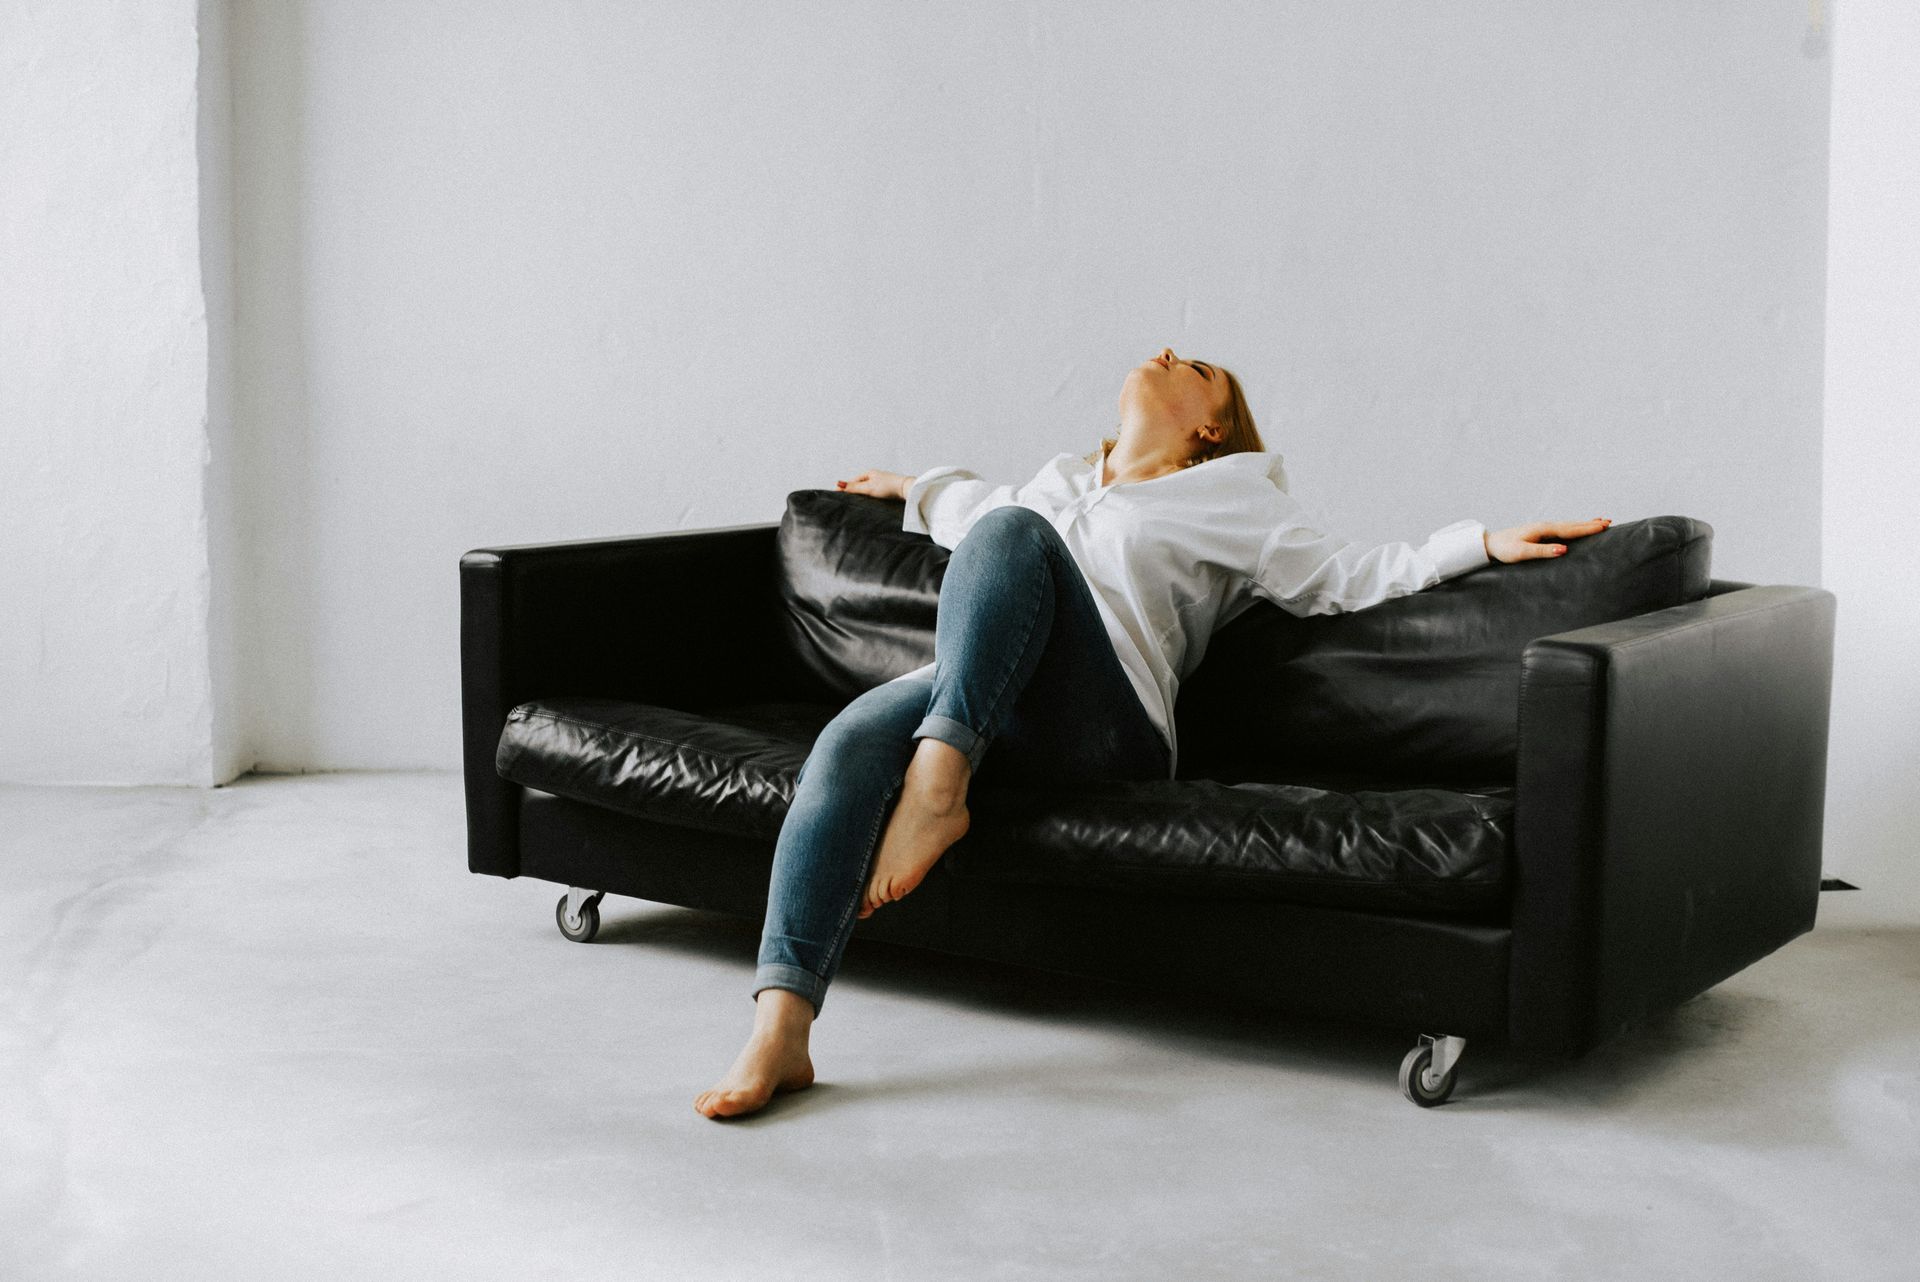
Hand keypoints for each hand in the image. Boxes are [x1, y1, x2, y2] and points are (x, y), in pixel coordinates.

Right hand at [836, 469, 912, 499]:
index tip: (836, 496)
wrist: (907, 491)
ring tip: (854, 505)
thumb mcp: (868, 488)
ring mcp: (880, 484)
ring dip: (860, 497)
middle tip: (844, 502)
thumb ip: (853, 487)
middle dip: (852, 493)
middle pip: (858, 486)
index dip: (845, 489)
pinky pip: (872, 495)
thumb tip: (838, 484)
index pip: (852, 482)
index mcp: (869, 473)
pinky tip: (867, 505)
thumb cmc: (889, 487)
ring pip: (866, 491)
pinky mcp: (885, 492)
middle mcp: (874, 478)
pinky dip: (868, 500)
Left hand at [1486, 518, 1611, 563]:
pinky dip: (1575, 527)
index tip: (1603, 527)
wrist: (1491, 544)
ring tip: (1601, 522)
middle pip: (1572, 524)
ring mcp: (1544, 528)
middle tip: (1610, 522)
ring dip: (1585, 524)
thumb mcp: (1523, 553)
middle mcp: (1545, 525)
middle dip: (1590, 524)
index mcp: (1543, 529)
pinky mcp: (1541, 532)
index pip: (1570, 529)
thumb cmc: (1505, 549)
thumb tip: (1564, 549)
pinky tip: (1579, 527)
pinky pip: (1563, 529)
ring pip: (1569, 525)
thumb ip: (1543, 551)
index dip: (1587, 528)